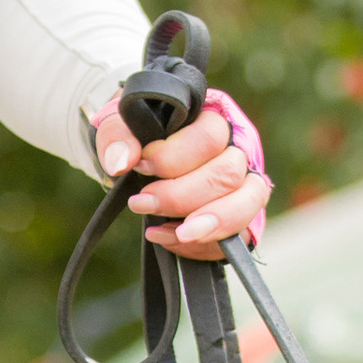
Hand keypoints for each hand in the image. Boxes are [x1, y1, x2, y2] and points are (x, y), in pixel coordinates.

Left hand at [92, 85, 268, 252]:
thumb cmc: (138, 138)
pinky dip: (203, 244)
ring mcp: (246, 183)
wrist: (141, 163)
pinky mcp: (242, 217)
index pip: (209, 136)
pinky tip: (168, 238)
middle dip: (181, 196)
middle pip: (227, 173)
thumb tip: (121, 162)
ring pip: (246, 202)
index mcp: (213, 118)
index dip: (174, 157)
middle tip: (142, 203)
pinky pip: (239, 235)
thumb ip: (117, 137)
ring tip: (176, 233)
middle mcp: (237, 148)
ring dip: (210, 222)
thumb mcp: (120, 127)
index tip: (140, 166)